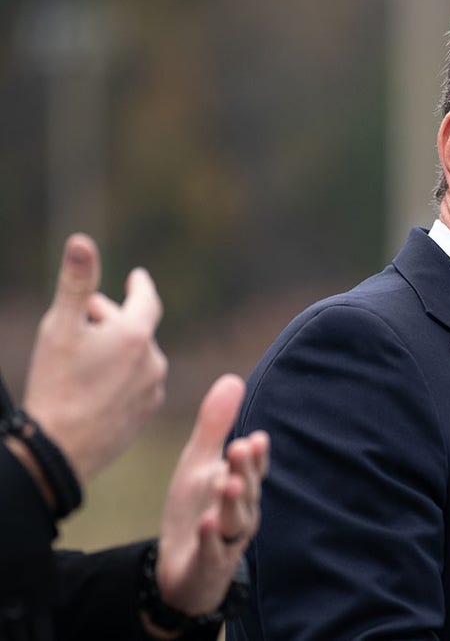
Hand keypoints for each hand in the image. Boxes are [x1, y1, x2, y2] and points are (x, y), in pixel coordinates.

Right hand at [23, 233, 167, 481]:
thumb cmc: (56, 384)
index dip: (140, 286)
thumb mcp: (59, 327)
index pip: (147, 299)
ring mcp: (153, 390)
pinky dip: (122, 375)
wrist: (60, 451)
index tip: (137, 277)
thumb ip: (75, 282)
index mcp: (136, 335)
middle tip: (84, 314)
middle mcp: (153, 361)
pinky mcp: (146, 414)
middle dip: (112, 318)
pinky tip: (98, 383)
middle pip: (136, 328)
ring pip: (137, 357)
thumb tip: (82, 239)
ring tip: (87, 353)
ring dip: (117, 348)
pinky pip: (137, 384)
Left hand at [156, 374, 269, 615]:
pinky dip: (210, 539)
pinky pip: (213, 551)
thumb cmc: (196, 509)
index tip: (253, 438)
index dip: (255, 456)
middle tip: (239, 449)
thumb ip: (216, 425)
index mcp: (239, 485)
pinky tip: (205, 525)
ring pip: (236, 520)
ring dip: (232, 502)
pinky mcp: (209, 564)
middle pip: (248, 489)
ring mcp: (227, 539)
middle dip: (245, 469)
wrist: (182, 569)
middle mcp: (240, 511)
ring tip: (226, 485)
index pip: (253, 467)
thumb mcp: (199, 464)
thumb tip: (233, 378)